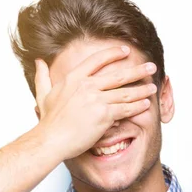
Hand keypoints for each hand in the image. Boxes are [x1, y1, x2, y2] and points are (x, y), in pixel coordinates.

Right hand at [34, 45, 157, 159]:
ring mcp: (96, 99)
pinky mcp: (104, 114)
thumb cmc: (48, 122)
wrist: (51, 140)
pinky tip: (146, 104)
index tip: (125, 51)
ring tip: (152, 87)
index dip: (113, 54)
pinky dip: (137, 106)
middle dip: (137, 71)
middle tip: (151, 67)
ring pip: (125, 92)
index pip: (97, 60)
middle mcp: (86, 86)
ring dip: (141, 90)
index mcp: (73, 78)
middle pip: (118, 75)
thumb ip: (42, 77)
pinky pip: (125, 109)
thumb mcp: (43, 95)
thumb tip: (39, 62)